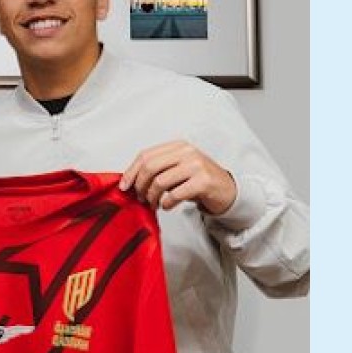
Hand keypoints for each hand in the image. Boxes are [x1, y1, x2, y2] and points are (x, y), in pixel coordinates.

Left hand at [119, 140, 236, 214]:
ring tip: (153, 204)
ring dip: (152, 197)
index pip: (145, 155)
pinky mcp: (203, 181)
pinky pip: (175, 194)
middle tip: (140, 197)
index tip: (124, 186)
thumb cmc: (199, 181)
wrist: (227, 190)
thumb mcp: (177, 169)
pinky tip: (168, 206)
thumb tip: (131, 181)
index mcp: (177, 146)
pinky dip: (167, 203)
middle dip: (140, 185)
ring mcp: (196, 165)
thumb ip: (158, 169)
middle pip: (150, 167)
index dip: (131, 171)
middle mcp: (187, 152)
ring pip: (160, 182)